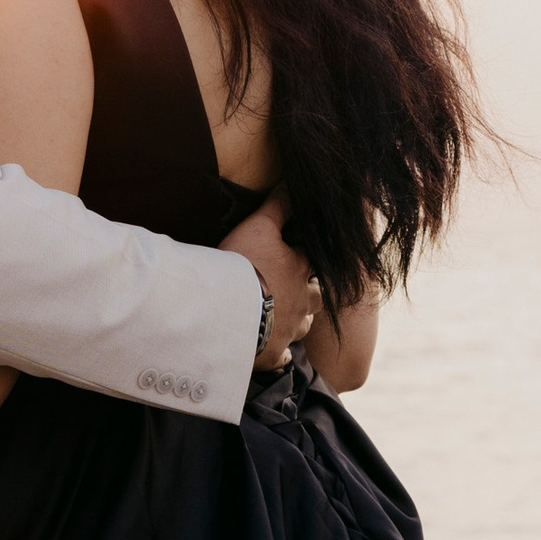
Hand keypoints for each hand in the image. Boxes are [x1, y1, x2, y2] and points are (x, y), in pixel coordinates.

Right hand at [219, 197, 321, 370]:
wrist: (225, 312)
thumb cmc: (243, 265)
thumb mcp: (258, 226)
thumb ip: (278, 205)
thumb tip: (295, 182)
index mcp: (299, 272)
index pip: (314, 262)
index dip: (306, 257)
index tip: (298, 255)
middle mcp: (301, 303)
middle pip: (315, 298)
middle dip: (307, 294)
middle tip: (290, 290)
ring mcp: (289, 330)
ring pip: (302, 327)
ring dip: (294, 321)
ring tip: (279, 317)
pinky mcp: (272, 355)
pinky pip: (281, 357)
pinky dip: (277, 353)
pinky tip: (269, 351)